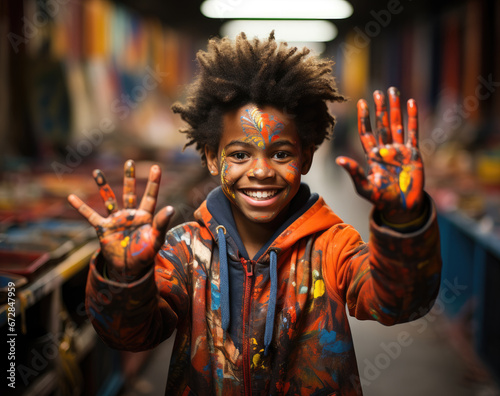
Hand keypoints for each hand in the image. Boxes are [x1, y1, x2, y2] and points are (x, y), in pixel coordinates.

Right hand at [67, 160, 173, 279]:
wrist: (130, 269)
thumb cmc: (146, 255)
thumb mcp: (156, 239)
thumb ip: (162, 223)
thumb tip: (171, 208)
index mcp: (145, 216)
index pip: (150, 196)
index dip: (153, 182)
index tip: (157, 167)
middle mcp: (130, 215)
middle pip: (130, 192)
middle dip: (129, 178)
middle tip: (130, 162)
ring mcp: (116, 220)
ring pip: (109, 199)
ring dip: (103, 186)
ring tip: (97, 172)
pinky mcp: (103, 228)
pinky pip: (90, 216)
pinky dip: (81, 207)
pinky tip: (71, 197)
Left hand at [336, 87, 424, 223]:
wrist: (402, 207)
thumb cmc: (382, 199)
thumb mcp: (364, 186)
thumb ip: (354, 172)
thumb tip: (339, 159)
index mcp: (372, 157)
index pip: (367, 133)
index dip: (364, 119)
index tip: (361, 103)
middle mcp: (385, 150)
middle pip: (382, 125)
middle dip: (380, 109)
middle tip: (378, 92)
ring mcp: (400, 151)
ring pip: (396, 125)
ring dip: (395, 109)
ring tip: (393, 92)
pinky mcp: (413, 154)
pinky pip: (412, 132)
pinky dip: (412, 118)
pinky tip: (411, 103)